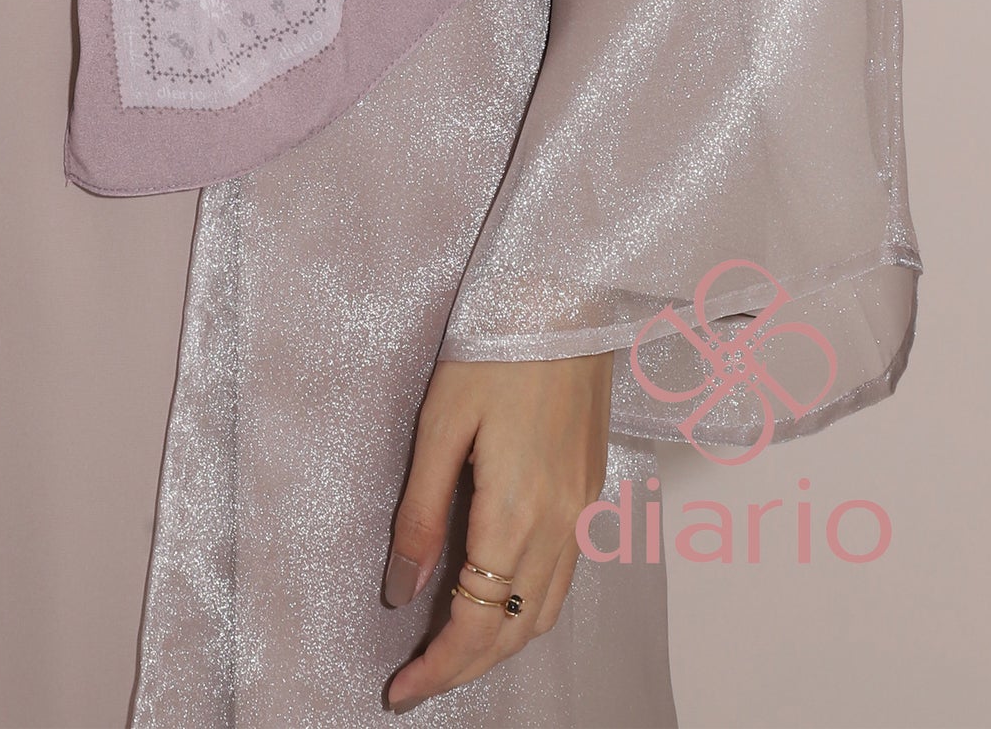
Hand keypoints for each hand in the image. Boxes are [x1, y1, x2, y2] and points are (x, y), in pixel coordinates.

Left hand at [381, 350, 612, 711]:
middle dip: (465, 669)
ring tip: (450, 654)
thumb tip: (400, 591)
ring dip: (499, 645)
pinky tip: (498, 602)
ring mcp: (582, 513)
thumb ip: (421, 514)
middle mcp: (559, 526)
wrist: (567, 301)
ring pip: (543, 612)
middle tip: (417, 683)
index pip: (476, 622)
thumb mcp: (440, 425)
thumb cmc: (494, 349)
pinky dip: (527, 610)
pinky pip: (563, 580)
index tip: (399, 692)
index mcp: (516, 512)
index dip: (438, 668)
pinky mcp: (590, 495)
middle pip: (513, 630)